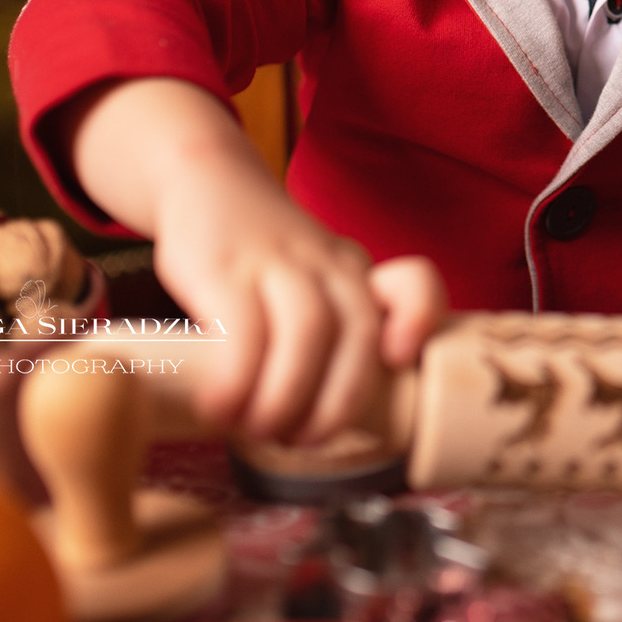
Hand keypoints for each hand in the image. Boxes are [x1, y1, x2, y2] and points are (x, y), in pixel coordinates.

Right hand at [69, 78, 448, 445]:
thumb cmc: (262, 252)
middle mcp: (326, 263)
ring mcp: (277, 261)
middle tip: (301, 441)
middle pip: (356, 330)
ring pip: (307, 331)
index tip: (400, 359)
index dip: (418, 320)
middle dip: (337, 401)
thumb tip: (321, 420)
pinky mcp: (224, 267)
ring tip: (260, 429)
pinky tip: (220, 407)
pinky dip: (237, 381)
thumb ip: (332, 333)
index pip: (413, 283)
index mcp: (354, 272)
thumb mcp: (311, 280)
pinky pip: (242, 331)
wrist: (203, 180)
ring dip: (287, 397)